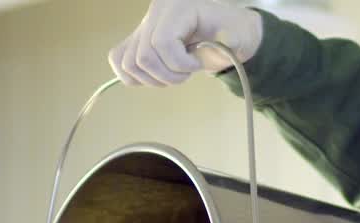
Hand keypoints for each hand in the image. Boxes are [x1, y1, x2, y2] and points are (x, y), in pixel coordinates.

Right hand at [108, 0, 264, 86]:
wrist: (226, 31)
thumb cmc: (233, 34)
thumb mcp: (240, 39)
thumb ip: (228, 45)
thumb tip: (215, 47)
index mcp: (179, 7)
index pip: (162, 42)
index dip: (179, 64)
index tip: (197, 65)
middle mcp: (155, 12)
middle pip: (143, 57)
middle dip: (167, 75)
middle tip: (186, 73)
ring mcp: (143, 25)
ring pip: (128, 62)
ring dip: (152, 79)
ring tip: (174, 73)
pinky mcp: (136, 38)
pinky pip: (119, 60)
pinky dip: (135, 76)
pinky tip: (157, 75)